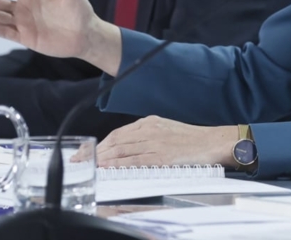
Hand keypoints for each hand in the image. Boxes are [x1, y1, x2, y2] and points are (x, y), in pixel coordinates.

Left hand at [96, 116, 236, 167]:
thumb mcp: (165, 129)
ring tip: (87, 164)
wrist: (212, 142)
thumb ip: (146, 135)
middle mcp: (149, 130)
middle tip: (79, 159)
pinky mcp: (161, 156)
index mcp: (149, 122)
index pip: (118, 133)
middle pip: (115, 141)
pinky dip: (118, 165)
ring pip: (121, 150)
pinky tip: (108, 168)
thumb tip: (127, 146)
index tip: (86, 149)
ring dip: (102, 158)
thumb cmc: (191, 139)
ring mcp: (154, 143)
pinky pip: (134, 160)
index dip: (100, 143)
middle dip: (94, 150)